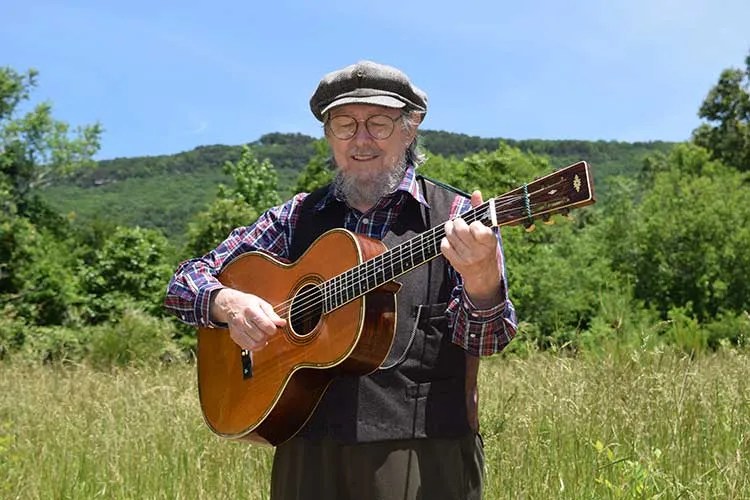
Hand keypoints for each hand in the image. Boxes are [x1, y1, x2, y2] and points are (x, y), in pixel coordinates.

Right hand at [211, 288, 285, 351]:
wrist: (230, 304)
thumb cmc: (248, 303)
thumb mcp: (261, 304)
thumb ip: (272, 315)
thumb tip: (282, 323)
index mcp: (251, 310)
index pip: (266, 326)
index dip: (273, 329)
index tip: (273, 327)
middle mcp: (242, 320)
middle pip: (260, 336)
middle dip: (267, 335)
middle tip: (267, 330)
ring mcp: (237, 329)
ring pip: (254, 344)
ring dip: (261, 342)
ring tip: (262, 335)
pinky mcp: (234, 336)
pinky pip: (247, 347)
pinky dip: (255, 346)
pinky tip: (257, 340)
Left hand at [440, 191, 502, 307]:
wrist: (484, 274)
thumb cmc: (485, 246)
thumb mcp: (488, 230)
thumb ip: (481, 210)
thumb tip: (476, 192)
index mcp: (490, 241)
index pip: (478, 229)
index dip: (473, 224)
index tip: (474, 224)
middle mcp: (479, 250)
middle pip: (460, 229)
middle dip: (457, 222)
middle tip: (458, 222)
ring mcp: (467, 258)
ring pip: (450, 236)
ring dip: (449, 229)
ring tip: (453, 229)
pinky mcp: (457, 263)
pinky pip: (444, 246)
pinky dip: (445, 240)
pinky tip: (451, 241)